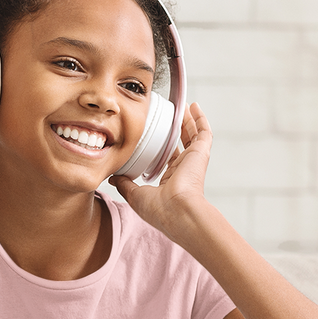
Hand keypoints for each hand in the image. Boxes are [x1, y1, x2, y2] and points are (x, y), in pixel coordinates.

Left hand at [111, 101, 213, 240]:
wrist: (178, 212)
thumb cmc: (159, 210)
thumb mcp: (135, 195)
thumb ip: (125, 184)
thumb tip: (114, 177)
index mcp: (170, 179)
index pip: (167, 158)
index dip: (161, 145)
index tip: (152, 133)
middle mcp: (183, 168)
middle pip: (180, 143)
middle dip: (175, 128)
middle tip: (167, 114)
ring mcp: (193, 160)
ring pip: (191, 135)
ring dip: (187, 120)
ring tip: (180, 106)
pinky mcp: (201, 154)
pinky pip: (204, 132)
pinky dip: (200, 119)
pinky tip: (194, 107)